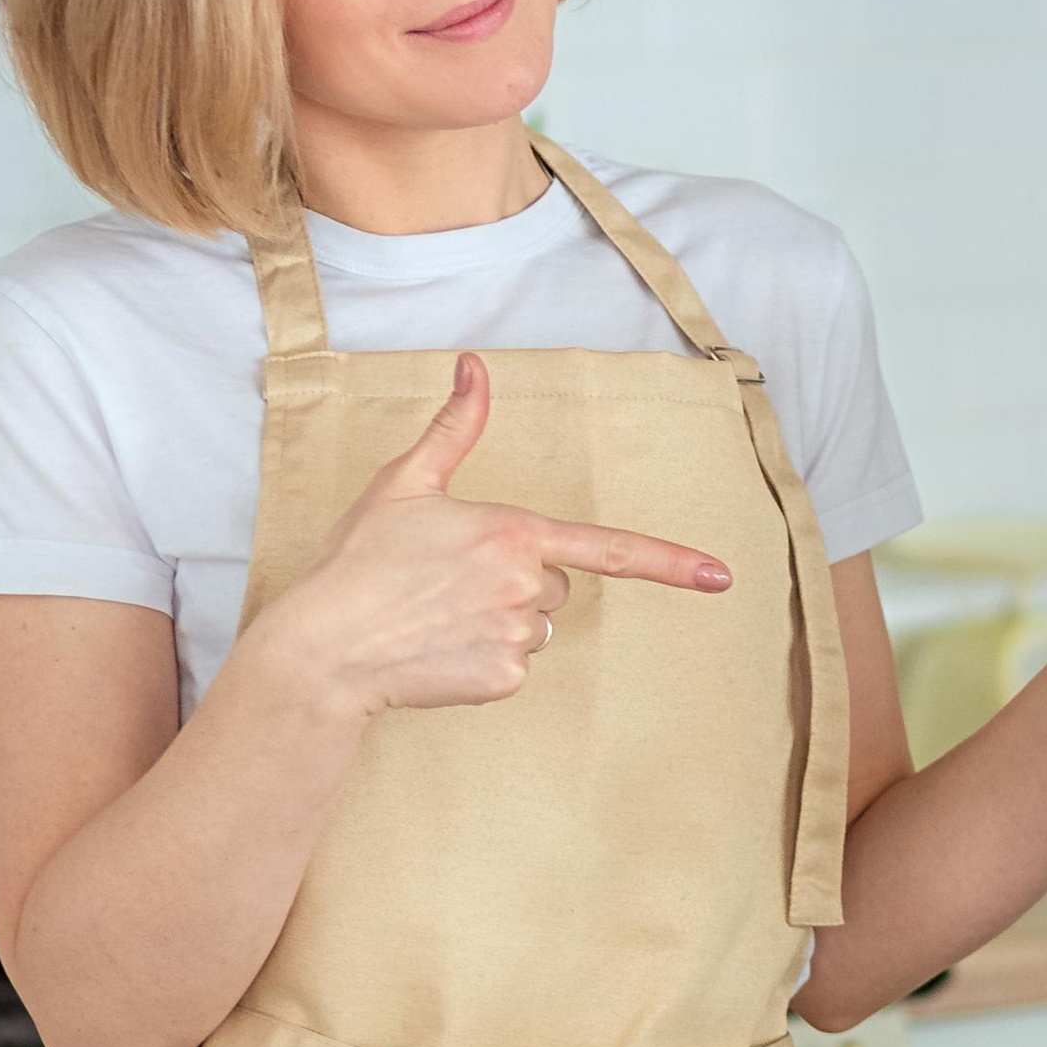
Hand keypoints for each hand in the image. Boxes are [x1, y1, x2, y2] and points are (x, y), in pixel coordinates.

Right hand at [256, 355, 731, 718]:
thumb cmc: (359, 562)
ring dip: (502, 618)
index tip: (722, 577)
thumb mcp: (404, 484)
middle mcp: (526, 586)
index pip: (608, 548)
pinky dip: (485, 658)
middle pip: (556, 581)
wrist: (324, 650)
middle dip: (518, 579)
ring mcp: (517, 637)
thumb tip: (475, 367)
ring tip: (439, 614)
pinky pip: (515, 663)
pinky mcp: (502, 679)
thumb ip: (454, 428)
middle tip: (450, 579)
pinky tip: (439, 648)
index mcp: (512, 533)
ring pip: (537, 623)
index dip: (671, 563)